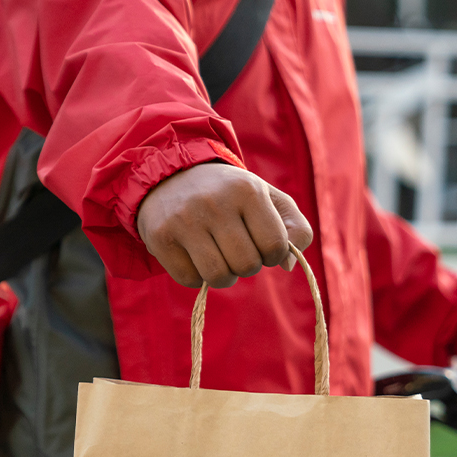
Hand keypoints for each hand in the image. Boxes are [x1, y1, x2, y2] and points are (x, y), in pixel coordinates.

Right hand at [135, 162, 314, 288]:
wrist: (171, 176)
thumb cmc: (230, 195)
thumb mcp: (268, 198)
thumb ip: (295, 228)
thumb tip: (287, 264)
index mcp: (247, 190)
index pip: (275, 246)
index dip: (273, 254)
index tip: (261, 244)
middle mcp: (215, 202)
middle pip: (247, 266)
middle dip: (247, 265)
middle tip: (237, 249)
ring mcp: (184, 220)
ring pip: (219, 277)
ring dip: (224, 276)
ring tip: (219, 256)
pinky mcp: (161, 237)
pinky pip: (190, 280)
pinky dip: (196, 276)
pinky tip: (194, 255)